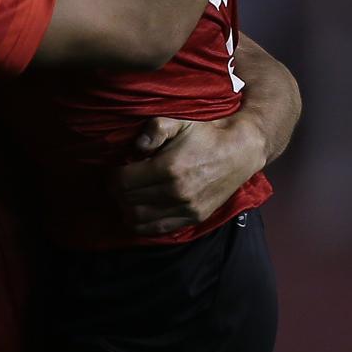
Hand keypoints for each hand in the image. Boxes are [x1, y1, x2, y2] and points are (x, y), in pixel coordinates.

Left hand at [115, 115, 264, 236]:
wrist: (239, 151)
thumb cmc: (206, 134)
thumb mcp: (179, 122)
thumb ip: (154, 129)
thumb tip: (137, 147)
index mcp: (168, 168)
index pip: (123, 181)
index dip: (112, 176)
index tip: (114, 170)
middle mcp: (176, 192)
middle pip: (128, 200)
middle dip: (116, 192)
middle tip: (117, 183)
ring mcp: (186, 208)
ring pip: (139, 219)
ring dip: (126, 209)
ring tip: (126, 198)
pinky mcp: (194, 218)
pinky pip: (158, 230)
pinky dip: (142, 225)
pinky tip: (138, 213)